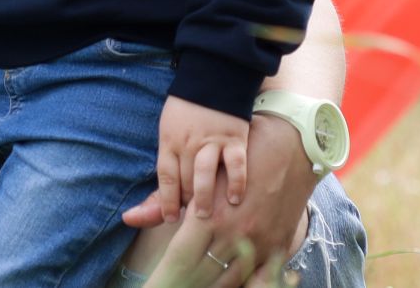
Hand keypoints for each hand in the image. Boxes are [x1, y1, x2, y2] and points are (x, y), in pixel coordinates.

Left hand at [125, 113, 318, 287]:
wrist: (291, 146)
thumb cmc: (233, 157)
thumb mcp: (197, 175)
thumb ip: (162, 201)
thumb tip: (128, 218)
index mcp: (207, 214)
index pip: (179, 258)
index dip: (165, 278)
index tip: (154, 287)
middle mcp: (233, 230)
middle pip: (204, 274)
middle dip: (185, 284)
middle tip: (171, 287)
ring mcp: (259, 240)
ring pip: (231, 279)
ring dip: (212, 287)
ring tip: (194, 287)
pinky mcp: (279, 244)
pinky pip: (263, 277)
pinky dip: (246, 286)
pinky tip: (230, 286)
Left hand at [156, 96, 248, 220]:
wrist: (212, 77)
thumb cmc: (186, 109)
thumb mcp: (168, 130)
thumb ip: (168, 159)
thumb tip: (158, 181)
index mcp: (169, 141)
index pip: (166, 177)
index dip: (166, 200)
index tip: (169, 218)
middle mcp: (189, 143)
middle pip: (185, 180)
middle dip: (186, 202)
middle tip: (191, 220)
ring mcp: (212, 141)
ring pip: (205, 175)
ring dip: (204, 198)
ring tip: (204, 215)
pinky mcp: (235, 138)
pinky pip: (236, 165)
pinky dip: (235, 183)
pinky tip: (233, 199)